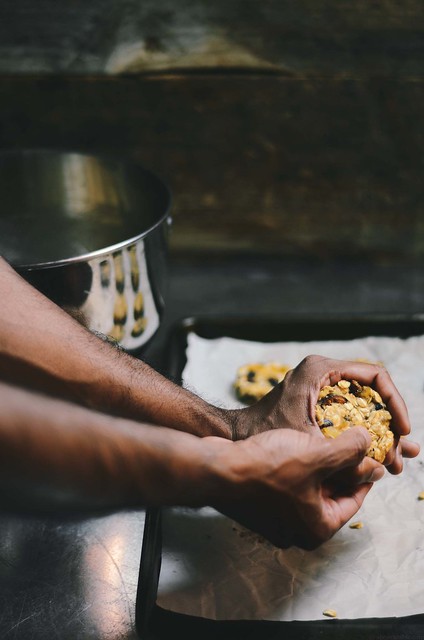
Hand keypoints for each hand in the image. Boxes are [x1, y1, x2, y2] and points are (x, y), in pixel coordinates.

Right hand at [209, 424, 380, 549]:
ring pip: (308, 488)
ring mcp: (275, 519)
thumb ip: (349, 451)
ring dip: (317, 464)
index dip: (365, 471)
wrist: (215, 468)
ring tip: (321, 438)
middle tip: (346, 441)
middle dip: (339, 466)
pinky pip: (288, 486)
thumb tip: (368, 443)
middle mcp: (296, 530)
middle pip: (331, 494)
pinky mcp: (259, 504)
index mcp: (316, 528)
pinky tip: (293, 444)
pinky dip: (296, 467)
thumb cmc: (264, 468)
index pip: (354, 499)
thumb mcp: (316, 455)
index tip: (369, 452)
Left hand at [231, 355, 419, 474]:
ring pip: (363, 406)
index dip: (395, 402)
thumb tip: (379, 466)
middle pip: (372, 393)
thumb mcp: (309, 444)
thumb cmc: (264, 434)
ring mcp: (320, 387)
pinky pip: (350, 415)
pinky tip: (376, 459)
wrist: (235, 437)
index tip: (403, 429)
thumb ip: (344, 453)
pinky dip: (363, 436)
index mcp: (321, 370)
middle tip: (404, 451)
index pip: (375, 376)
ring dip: (380, 433)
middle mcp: (323, 373)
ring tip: (396, 462)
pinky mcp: (317, 402)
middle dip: (391, 424)